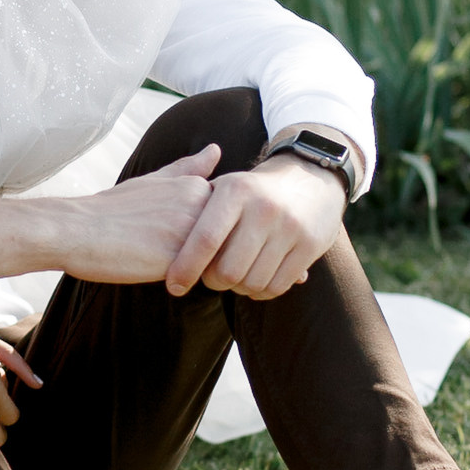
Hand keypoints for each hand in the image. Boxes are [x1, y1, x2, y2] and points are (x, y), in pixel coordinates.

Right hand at [48, 144, 225, 284]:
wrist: (74, 230)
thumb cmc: (109, 210)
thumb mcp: (152, 181)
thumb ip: (188, 169)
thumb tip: (216, 149)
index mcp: (196, 186)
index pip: (220, 222)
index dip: (194, 236)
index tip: (163, 235)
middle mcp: (200, 205)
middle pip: (221, 242)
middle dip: (200, 253)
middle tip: (158, 251)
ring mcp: (192, 232)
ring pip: (213, 262)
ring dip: (195, 268)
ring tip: (157, 261)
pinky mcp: (180, 259)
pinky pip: (198, 279)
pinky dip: (185, 281)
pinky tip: (157, 273)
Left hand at [161, 154, 345, 299]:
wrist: (312, 178)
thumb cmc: (253, 191)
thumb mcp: (226, 185)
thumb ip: (194, 208)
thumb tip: (157, 240)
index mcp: (236, 190)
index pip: (205, 239)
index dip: (185, 268)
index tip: (173, 286)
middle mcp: (264, 208)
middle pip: (227, 270)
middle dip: (213, 281)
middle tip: (210, 277)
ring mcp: (290, 228)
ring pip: (252, 282)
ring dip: (237, 288)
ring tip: (233, 277)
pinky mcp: (311, 245)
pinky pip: (277, 286)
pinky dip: (260, 291)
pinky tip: (254, 281)